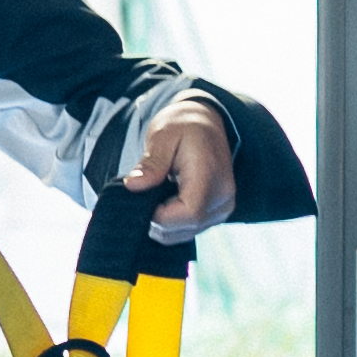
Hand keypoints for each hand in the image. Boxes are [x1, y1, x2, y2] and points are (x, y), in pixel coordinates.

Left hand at [134, 97, 236, 239]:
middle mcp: (223, 194)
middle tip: (146, 193)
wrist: (207, 123)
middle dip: (159, 219)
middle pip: (187, 226)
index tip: (144, 199)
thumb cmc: (184, 126)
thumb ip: (151, 163)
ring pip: (187, 232)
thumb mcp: (163, 136)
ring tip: (157, 193)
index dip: (161, 216)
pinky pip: (192, 229)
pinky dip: (174, 222)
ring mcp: (223, 206)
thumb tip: (133, 185)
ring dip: (165, 222)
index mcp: (211, 173)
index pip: (190, 212)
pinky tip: (166, 201)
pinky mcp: (219, 212)